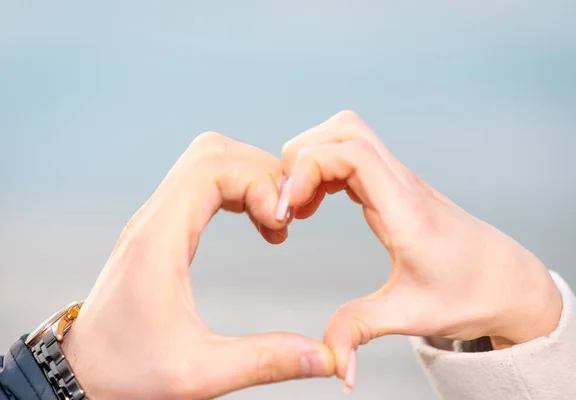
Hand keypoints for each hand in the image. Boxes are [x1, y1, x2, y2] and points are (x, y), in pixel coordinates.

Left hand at [62, 133, 334, 398]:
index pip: (209, 168)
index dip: (257, 181)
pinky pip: (203, 184)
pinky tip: (256, 223)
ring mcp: (156, 221)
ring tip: (273, 220)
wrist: (79, 375)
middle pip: (212, 152)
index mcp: (158, 241)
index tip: (281, 221)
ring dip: (249, 178)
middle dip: (259, 173)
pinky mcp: (161, 230)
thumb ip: (266, 362)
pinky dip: (237, 190)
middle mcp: (154, 220)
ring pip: (208, 161)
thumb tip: (327, 357)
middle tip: (284, 217)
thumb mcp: (200, 374)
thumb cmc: (126, 374)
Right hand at [278, 111, 562, 390]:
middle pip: (344, 129)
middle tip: (288, 204)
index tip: (289, 210)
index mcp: (407, 209)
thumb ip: (361, 330)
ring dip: (311, 161)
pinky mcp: (392, 188)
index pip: (354, 153)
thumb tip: (332, 362)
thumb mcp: (413, 315)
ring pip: (346, 137)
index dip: (310, 168)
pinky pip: (350, 158)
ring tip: (298, 206)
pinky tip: (315, 204)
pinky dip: (322, 171)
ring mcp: (397, 182)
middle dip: (302, 156)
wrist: (507, 281)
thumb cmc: (470, 293)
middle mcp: (401, 184)